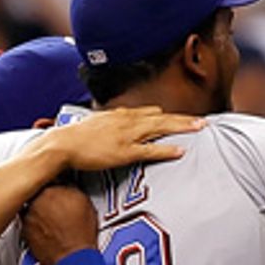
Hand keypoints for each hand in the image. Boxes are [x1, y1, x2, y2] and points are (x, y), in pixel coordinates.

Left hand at [22, 185, 97, 264]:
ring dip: (38, 209)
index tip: (59, 189)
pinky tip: (46, 229)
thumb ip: (72, 190)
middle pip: (38, 190)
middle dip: (45, 196)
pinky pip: (27, 220)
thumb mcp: (86, 204)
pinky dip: (34, 223)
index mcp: (54, 189)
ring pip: (31, 205)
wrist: (73, 258)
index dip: (56, 184)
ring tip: (51, 218)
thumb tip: (68, 188)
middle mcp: (38, 200)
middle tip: (55, 204)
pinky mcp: (24, 229)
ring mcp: (29, 214)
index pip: (51, 178)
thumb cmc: (82, 235)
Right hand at [39, 107, 200, 172]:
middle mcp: (126, 121)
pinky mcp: (124, 152)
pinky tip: (180, 150)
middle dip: (183, 119)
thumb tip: (113, 129)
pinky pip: (150, 150)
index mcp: (119, 116)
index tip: (181, 118)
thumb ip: (107, 126)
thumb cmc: (73, 139)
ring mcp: (127, 136)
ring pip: (161, 128)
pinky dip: (167, 149)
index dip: (167, 117)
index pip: (149, 113)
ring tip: (200, 128)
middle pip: (161, 117)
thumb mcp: (93, 126)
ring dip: (182, 127)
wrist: (61, 144)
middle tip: (203, 121)